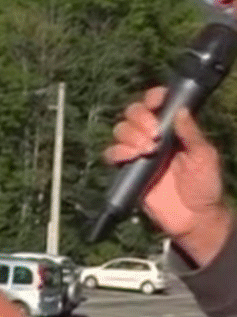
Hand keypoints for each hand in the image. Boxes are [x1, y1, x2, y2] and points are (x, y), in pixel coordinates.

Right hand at [105, 87, 231, 265]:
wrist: (193, 218)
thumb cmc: (205, 186)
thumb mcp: (205, 157)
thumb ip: (192, 134)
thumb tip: (181, 110)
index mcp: (174, 130)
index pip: (158, 104)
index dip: (153, 98)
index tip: (156, 102)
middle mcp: (154, 137)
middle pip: (133, 113)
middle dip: (140, 119)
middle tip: (154, 135)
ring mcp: (139, 152)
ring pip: (121, 130)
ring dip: (130, 135)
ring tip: (146, 150)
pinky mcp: (127, 169)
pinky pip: (112, 153)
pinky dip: (117, 151)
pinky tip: (131, 158)